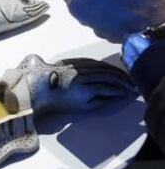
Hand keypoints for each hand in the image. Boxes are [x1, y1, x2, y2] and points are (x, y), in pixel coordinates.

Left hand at [16, 54, 133, 114]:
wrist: (37, 89)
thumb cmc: (59, 102)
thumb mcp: (80, 107)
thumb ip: (99, 101)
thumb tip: (115, 96)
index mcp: (82, 89)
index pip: (107, 87)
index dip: (120, 89)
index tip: (129, 92)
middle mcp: (80, 76)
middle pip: (105, 75)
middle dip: (120, 79)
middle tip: (130, 84)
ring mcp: (75, 67)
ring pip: (99, 66)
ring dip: (113, 70)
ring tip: (123, 76)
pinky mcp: (70, 62)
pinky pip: (90, 61)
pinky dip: (101, 64)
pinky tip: (108, 68)